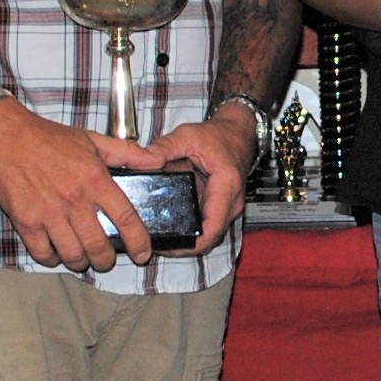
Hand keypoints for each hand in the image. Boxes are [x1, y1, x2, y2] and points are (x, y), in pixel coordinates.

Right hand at [0, 98, 156, 272]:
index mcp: (94, 179)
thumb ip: (126, 153)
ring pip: (72, 255)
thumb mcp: (92, 140)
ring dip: (80, 262)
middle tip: (105, 259)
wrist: (6, 136)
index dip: (138, 242)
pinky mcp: (25, 221)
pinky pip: (43, 253)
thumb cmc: (49, 138)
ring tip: (82, 257)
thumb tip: (156, 161)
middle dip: (106, 260)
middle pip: (98, 246)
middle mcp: (74, 199)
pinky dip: (52, 258)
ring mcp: (48, 213)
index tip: (142, 253)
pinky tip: (56, 251)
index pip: (126, 218)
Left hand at [146, 103, 262, 254]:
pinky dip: (190, 230)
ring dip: (187, 241)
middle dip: (184, 246)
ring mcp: (228, 207)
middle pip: (209, 238)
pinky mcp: (220, 208)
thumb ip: (165, 146)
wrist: (237, 134)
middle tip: (157, 246)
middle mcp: (231, 202)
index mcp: (226, 185)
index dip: (191, 244)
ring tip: (161, 240)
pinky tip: (171, 228)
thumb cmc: (219, 136)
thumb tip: (144, 158)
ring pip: (208, 235)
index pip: (212, 228)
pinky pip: (206, 226)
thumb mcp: (188, 135)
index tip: (169, 247)